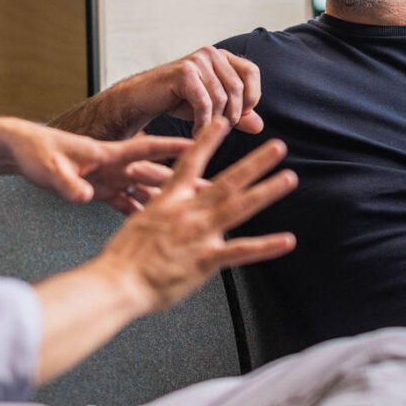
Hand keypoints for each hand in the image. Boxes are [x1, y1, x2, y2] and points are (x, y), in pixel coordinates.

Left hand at [7, 122, 188, 213]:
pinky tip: (155, 226)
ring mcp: (108, 178)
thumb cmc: (34, 151)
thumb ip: (69, 184)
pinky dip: (140, 214)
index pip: (148, 147)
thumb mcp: (51, 169)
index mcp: (107, 154)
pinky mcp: (99, 190)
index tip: (202, 142)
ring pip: (145, 190)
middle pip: (155, 172)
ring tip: (192, 210)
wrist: (18, 150)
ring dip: (167, 200)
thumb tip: (83, 196)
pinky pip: (126, 204)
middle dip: (183, 179)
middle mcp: (113, 166)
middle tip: (210, 188)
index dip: (174, 146)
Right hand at [95, 119, 296, 311]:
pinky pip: (241, 251)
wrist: (117, 282)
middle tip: (276, 147)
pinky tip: (286, 240)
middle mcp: (187, 212)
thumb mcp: (140, 221)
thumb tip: (175, 201)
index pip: (190, 163)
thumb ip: (162, 208)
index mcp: (169, 200)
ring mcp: (198, 234)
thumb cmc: (123, 257)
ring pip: (239, 207)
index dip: (207, 141)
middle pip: (226, 181)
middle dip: (254, 162)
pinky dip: (266, 246)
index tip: (222, 124)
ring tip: (288, 178)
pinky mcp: (205, 260)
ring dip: (266, 191)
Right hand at [134, 47, 264, 133]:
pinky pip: (204, 102)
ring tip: (205, 133)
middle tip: (219, 130)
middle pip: (237, 89)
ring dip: (215, 122)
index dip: (251, 97)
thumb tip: (259, 126)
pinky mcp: (184, 72)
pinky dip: (203, 122)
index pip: (251, 72)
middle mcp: (212, 53)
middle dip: (232, 115)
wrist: (144, 98)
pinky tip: (196, 132)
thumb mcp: (214, 108)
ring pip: (221, 98)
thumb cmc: (179, 100)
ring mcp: (197, 60)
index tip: (239, 117)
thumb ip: (238, 115)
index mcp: (223, 57)